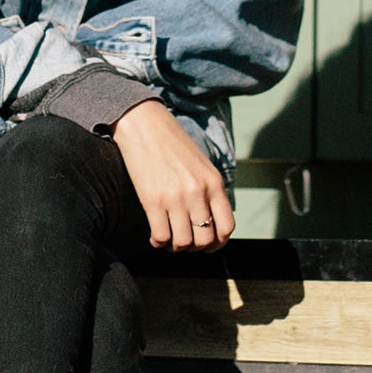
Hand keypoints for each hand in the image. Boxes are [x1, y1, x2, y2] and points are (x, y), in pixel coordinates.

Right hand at [112, 99, 233, 251]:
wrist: (144, 124)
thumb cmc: (173, 144)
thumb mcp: (202, 165)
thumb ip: (211, 191)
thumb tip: (213, 221)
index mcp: (214, 183)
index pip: (227, 227)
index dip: (218, 243)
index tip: (209, 245)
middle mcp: (198, 193)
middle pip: (205, 240)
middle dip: (196, 248)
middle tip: (186, 242)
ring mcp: (175, 198)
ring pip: (183, 243)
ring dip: (176, 247)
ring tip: (170, 240)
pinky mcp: (152, 201)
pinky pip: (161, 237)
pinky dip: (159, 242)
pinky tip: (156, 236)